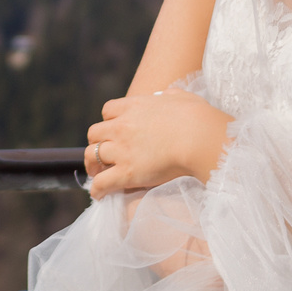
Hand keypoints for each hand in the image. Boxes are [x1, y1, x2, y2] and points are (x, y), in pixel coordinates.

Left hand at [84, 89, 231, 200]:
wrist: (199, 138)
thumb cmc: (197, 118)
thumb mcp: (181, 97)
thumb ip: (169, 96)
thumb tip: (166, 96)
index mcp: (134, 107)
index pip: (108, 110)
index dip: (109, 120)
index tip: (113, 129)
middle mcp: (122, 126)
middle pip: (95, 133)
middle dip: (96, 142)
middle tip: (101, 154)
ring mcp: (121, 150)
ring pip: (92, 155)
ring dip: (92, 165)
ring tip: (97, 174)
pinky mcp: (126, 172)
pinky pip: (101, 182)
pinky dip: (97, 189)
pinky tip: (99, 195)